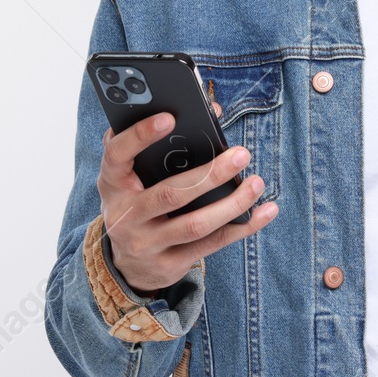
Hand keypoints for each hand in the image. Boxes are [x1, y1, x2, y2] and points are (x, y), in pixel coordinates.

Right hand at [98, 100, 277, 295]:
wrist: (125, 262)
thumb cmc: (138, 200)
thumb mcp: (133, 175)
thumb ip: (159, 145)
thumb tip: (213, 112)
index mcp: (112, 183)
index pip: (117, 154)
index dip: (140, 135)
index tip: (170, 117)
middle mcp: (125, 215)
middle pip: (170, 194)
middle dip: (210, 174)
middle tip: (242, 154)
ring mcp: (146, 243)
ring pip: (195, 225)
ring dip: (232, 204)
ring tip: (256, 183)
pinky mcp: (169, 264)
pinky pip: (211, 244)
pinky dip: (242, 227)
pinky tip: (265, 211)